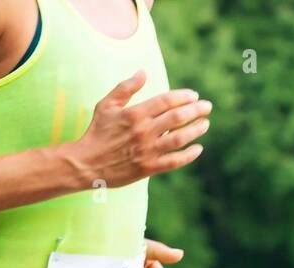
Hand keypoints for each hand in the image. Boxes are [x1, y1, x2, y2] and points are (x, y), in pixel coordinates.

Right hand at [69, 70, 210, 188]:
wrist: (86, 163)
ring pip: (179, 138)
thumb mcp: (106, 105)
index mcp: (135, 113)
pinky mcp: (148, 168)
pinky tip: (198, 149)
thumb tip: (143, 72)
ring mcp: (147, 150)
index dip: (184, 97)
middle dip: (196, 110)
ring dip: (196, 130)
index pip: (166, 101)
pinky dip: (188, 155)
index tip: (194, 96)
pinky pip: (174, 161)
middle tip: (207, 107)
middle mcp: (144, 131)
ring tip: (205, 124)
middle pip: (177, 117)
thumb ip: (125, 88)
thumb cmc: (97, 132)